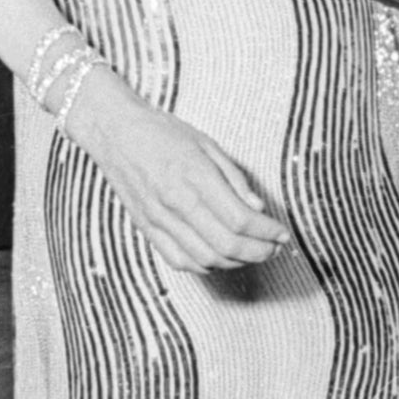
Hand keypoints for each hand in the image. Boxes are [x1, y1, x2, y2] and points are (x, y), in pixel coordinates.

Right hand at [63, 82, 289, 272]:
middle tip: (274, 248)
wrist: (116, 132)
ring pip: (206, 258)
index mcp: (196, 176)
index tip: (282, 233)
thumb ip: (234, 178)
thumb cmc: (164, 133)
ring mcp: (160, 219)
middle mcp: (177, 202)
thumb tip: (258, 208)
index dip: (267, 232)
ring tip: (252, 254)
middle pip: (227, 245)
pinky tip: (219, 258)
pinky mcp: (147, 228)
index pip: (240, 219)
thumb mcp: (207, 143)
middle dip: (258, 252)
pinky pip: (179, 260)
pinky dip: (205, 266)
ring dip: (236, 262)